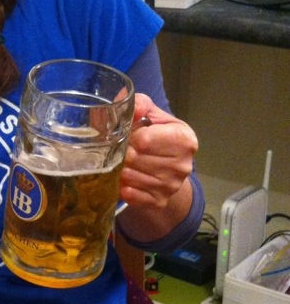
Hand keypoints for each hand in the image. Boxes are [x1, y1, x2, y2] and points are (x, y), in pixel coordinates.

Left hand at [119, 93, 197, 210]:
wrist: (165, 165)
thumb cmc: (155, 133)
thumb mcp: (151, 113)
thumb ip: (139, 104)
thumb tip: (125, 102)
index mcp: (184, 139)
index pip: (144, 140)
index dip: (129, 137)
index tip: (126, 136)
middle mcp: (183, 165)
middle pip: (136, 160)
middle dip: (122, 154)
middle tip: (119, 151)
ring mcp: (172, 186)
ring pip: (131, 178)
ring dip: (120, 170)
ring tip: (121, 163)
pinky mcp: (160, 201)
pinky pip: (132, 196)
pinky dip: (122, 188)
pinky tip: (123, 180)